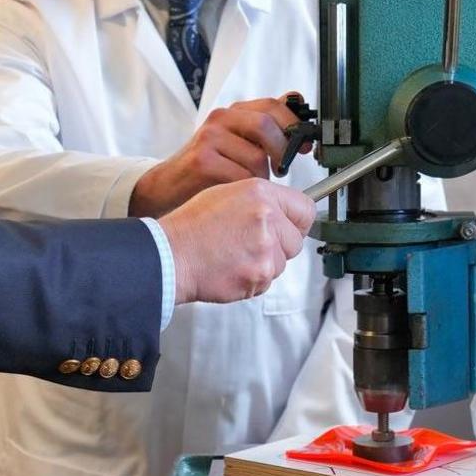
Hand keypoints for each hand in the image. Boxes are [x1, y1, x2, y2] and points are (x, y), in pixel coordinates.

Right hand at [129, 97, 305, 217]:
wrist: (166, 188)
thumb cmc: (205, 169)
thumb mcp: (235, 143)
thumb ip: (262, 128)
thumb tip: (295, 100)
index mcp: (233, 113)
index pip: (274, 106)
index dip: (294, 125)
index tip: (305, 145)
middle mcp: (221, 120)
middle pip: (266, 126)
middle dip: (282, 151)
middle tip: (281, 169)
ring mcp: (209, 138)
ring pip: (256, 156)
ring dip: (261, 178)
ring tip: (250, 186)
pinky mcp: (202, 161)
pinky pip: (240, 177)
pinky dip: (245, 190)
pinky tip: (236, 193)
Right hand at [158, 180, 313, 304]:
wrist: (170, 254)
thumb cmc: (192, 226)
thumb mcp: (228, 194)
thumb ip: (261, 202)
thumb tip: (285, 214)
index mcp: (260, 193)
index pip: (305, 209)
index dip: (296, 222)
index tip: (289, 228)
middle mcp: (267, 218)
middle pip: (296, 240)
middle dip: (279, 246)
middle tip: (249, 245)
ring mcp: (265, 248)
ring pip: (281, 264)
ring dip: (263, 264)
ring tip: (234, 256)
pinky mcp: (258, 275)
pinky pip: (266, 282)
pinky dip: (252, 280)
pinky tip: (230, 268)